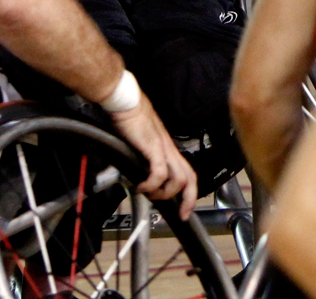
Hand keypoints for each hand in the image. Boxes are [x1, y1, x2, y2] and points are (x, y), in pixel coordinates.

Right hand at [108, 99, 198, 218]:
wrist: (125, 101)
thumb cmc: (130, 116)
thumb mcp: (140, 141)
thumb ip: (143, 157)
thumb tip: (138, 173)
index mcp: (168, 148)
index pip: (188, 173)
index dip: (189, 193)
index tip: (184, 210)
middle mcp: (169, 149)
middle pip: (190, 178)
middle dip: (188, 200)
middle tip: (181, 214)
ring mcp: (163, 148)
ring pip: (178, 179)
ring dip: (165, 193)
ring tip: (149, 194)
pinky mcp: (153, 147)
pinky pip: (160, 172)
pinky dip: (152, 184)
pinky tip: (141, 186)